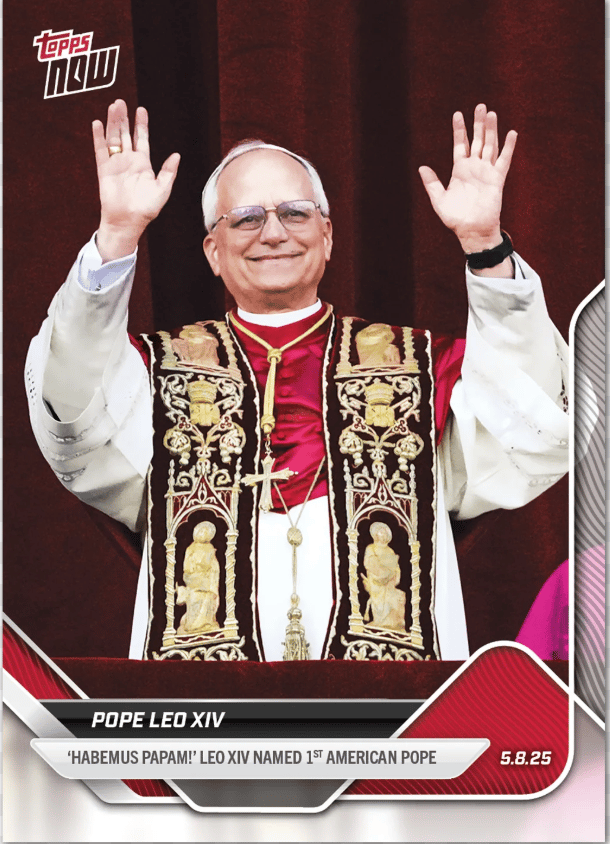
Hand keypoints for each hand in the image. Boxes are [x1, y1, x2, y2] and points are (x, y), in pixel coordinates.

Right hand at [92, 99, 179, 261]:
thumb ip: (168, 171)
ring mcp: (115, 164)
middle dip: (123, 118)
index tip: (141, 109)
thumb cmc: (146, 209)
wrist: (128, 222)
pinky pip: (100, 150)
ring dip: (112, 123)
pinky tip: (98, 124)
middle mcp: (128, 161)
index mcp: (143, 164)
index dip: (141, 125)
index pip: (141, 139)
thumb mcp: (163, 189)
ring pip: (112, 138)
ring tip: (113, 107)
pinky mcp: (104, 170)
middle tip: (121, 102)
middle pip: (125, 134)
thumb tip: (176, 155)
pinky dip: (98, 137)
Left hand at [419, 104, 516, 253]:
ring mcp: (486, 172)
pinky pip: (504, 160)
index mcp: (460, 170)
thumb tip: (422, 167)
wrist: (472, 231)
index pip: (460, 144)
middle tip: (480, 106)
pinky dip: (508, 147)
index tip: (457, 114)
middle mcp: (474, 167)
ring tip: (491, 113)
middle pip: (477, 140)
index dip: (459, 130)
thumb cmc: (455, 218)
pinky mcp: (497, 179)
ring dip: (491, 130)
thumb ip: (432, 183)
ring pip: (490, 145)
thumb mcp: (439, 200)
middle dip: (478, 124)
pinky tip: (511, 133)